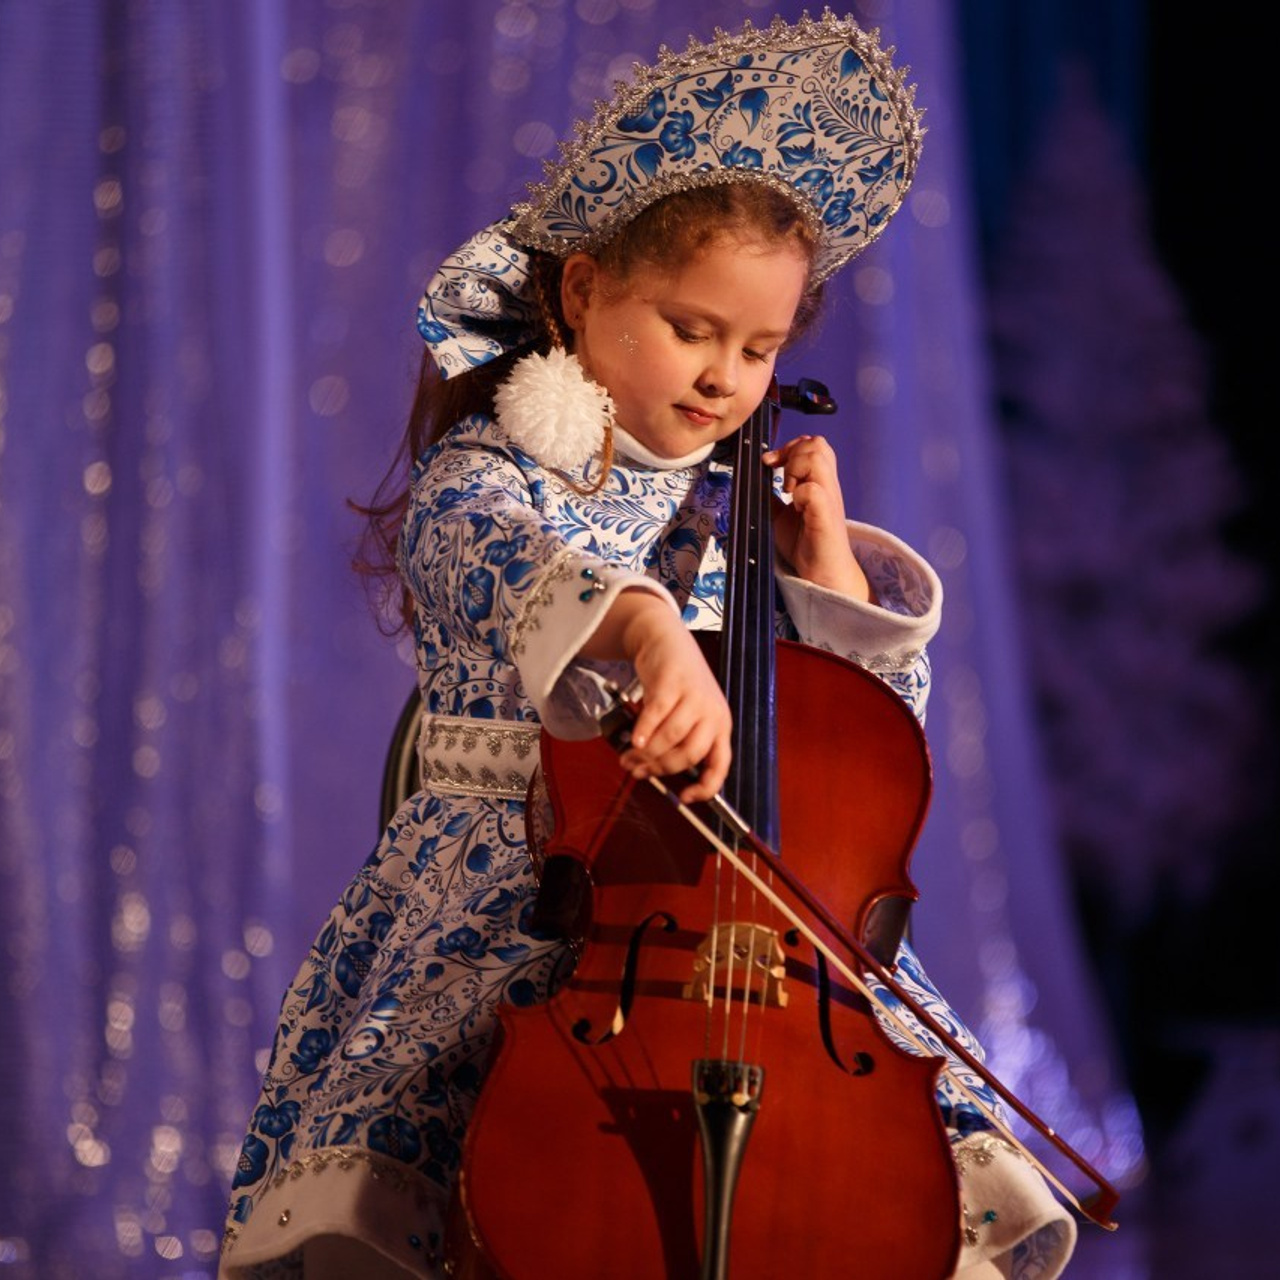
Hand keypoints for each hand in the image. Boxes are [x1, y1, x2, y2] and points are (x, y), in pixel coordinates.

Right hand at [582, 591, 731, 801]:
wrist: (665, 639)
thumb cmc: (676, 682)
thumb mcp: (687, 713)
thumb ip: (676, 741)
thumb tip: (651, 772)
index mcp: (719, 725)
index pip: (720, 765)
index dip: (706, 787)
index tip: (686, 798)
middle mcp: (712, 712)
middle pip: (689, 755)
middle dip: (661, 768)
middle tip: (638, 771)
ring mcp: (694, 696)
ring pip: (671, 738)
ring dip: (646, 753)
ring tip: (628, 756)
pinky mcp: (673, 682)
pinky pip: (657, 715)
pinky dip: (643, 732)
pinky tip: (632, 741)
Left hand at [763, 434, 869, 599]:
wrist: (820, 571)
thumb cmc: (805, 543)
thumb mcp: (779, 514)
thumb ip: (771, 495)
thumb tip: (754, 478)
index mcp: (818, 481)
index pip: (813, 444)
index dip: (790, 447)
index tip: (771, 464)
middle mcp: (827, 485)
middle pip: (817, 444)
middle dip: (792, 453)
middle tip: (780, 478)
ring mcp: (829, 498)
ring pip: (817, 458)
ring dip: (796, 469)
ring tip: (787, 491)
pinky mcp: (826, 515)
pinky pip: (812, 489)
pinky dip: (798, 494)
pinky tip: (795, 507)